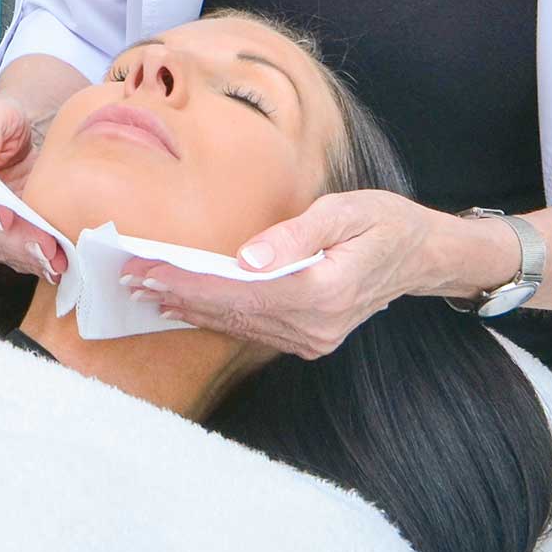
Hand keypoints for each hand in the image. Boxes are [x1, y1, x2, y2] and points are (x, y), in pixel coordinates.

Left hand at [119, 191, 433, 359]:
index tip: (149, 271)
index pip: (241, 291)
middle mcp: (316, 325)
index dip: (191, 283)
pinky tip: (187, 307)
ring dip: (190, 309)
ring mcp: (314, 339)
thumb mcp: (345, 211)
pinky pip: (254, 330)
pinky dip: (217, 317)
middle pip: (232, 313)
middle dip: (178, 295)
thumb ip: (296, 235)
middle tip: (129, 280)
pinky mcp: (310, 339)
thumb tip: (245, 258)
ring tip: (146, 291)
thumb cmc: (384, 222)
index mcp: (324, 291)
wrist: (421, 255)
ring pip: (239, 326)